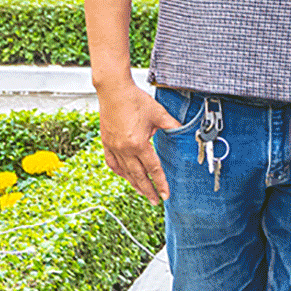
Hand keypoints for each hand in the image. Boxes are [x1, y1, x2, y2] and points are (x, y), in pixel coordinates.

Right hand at [98, 82, 180, 204]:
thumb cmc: (135, 100)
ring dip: (134, 184)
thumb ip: (172, 125)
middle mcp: (125, 149)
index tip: (165, 194)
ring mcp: (114, 147)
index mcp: (139, 144)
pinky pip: (112, 163)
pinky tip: (125, 176)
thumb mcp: (158, 113)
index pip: (153, 169)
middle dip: (148, 190)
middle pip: (138, 176)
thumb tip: (183, 131)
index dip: (160, 183)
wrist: (114, 90)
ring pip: (125, 172)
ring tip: (142, 192)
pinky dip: (119, 171)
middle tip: (155, 201)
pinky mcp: (106, 142)